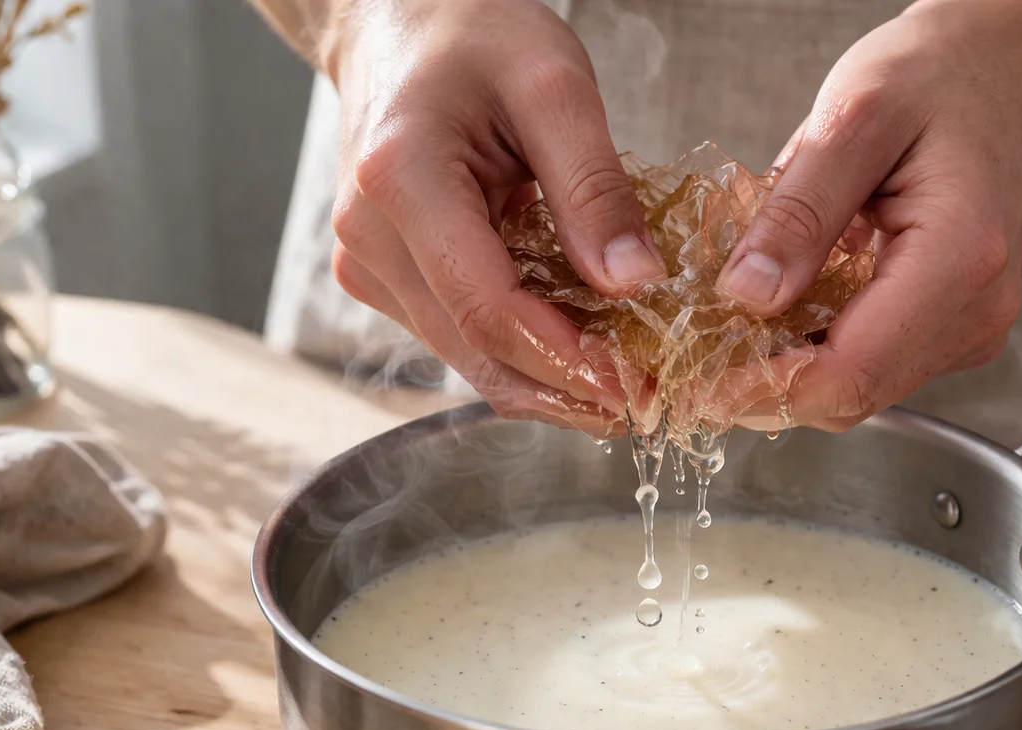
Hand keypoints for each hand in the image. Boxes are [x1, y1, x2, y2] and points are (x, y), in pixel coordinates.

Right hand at [320, 0, 667, 433]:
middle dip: (569, 387)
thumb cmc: (476, 35)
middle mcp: (369, 239)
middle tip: (652, 399)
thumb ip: (594, 185)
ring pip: (470, 358)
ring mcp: (369, 266)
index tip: (643, 381)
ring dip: (550, 380)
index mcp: (400, 182)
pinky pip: (462, 337)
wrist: (399, 21)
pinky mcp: (386, 278)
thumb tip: (634, 284)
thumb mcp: (556, 84)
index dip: (569, 360)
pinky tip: (583, 346)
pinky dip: (525, 351)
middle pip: (477, 351)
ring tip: (630, 379)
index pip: (489, 309)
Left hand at [716, 0, 1021, 431]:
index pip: (849, 374)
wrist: (1009, 71)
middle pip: (850, 397)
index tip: (693, 383)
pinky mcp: (952, 328)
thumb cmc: (941, 77)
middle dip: (762, 390)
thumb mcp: (854, 116)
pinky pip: (871, 362)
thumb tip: (745, 295)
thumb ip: (799, 211)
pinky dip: (814, 348)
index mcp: (959, 262)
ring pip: (856, 389)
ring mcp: (969, 327)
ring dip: (784, 371)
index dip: (762, 393)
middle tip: (687, 358)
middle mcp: (975, 312)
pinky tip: (777, 310)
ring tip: (722, 330)